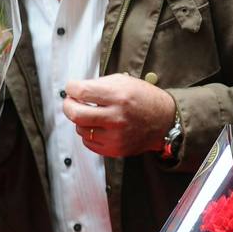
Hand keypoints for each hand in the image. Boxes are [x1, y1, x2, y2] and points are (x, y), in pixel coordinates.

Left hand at [63, 73, 177, 157]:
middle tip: (71, 102)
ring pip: (81, 129)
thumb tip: (75, 90)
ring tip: (90, 114)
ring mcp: (116, 136)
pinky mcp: (115, 149)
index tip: (71, 88)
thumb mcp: (125, 81)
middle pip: (76, 114)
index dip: (71, 88)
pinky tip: (97, 126)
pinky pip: (89, 143)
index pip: (82, 92)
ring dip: (80, 120)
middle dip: (68, 106)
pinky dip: (88, 133)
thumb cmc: (144, 98)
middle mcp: (116, 118)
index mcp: (119, 96)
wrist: (164, 120)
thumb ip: (99, 84)